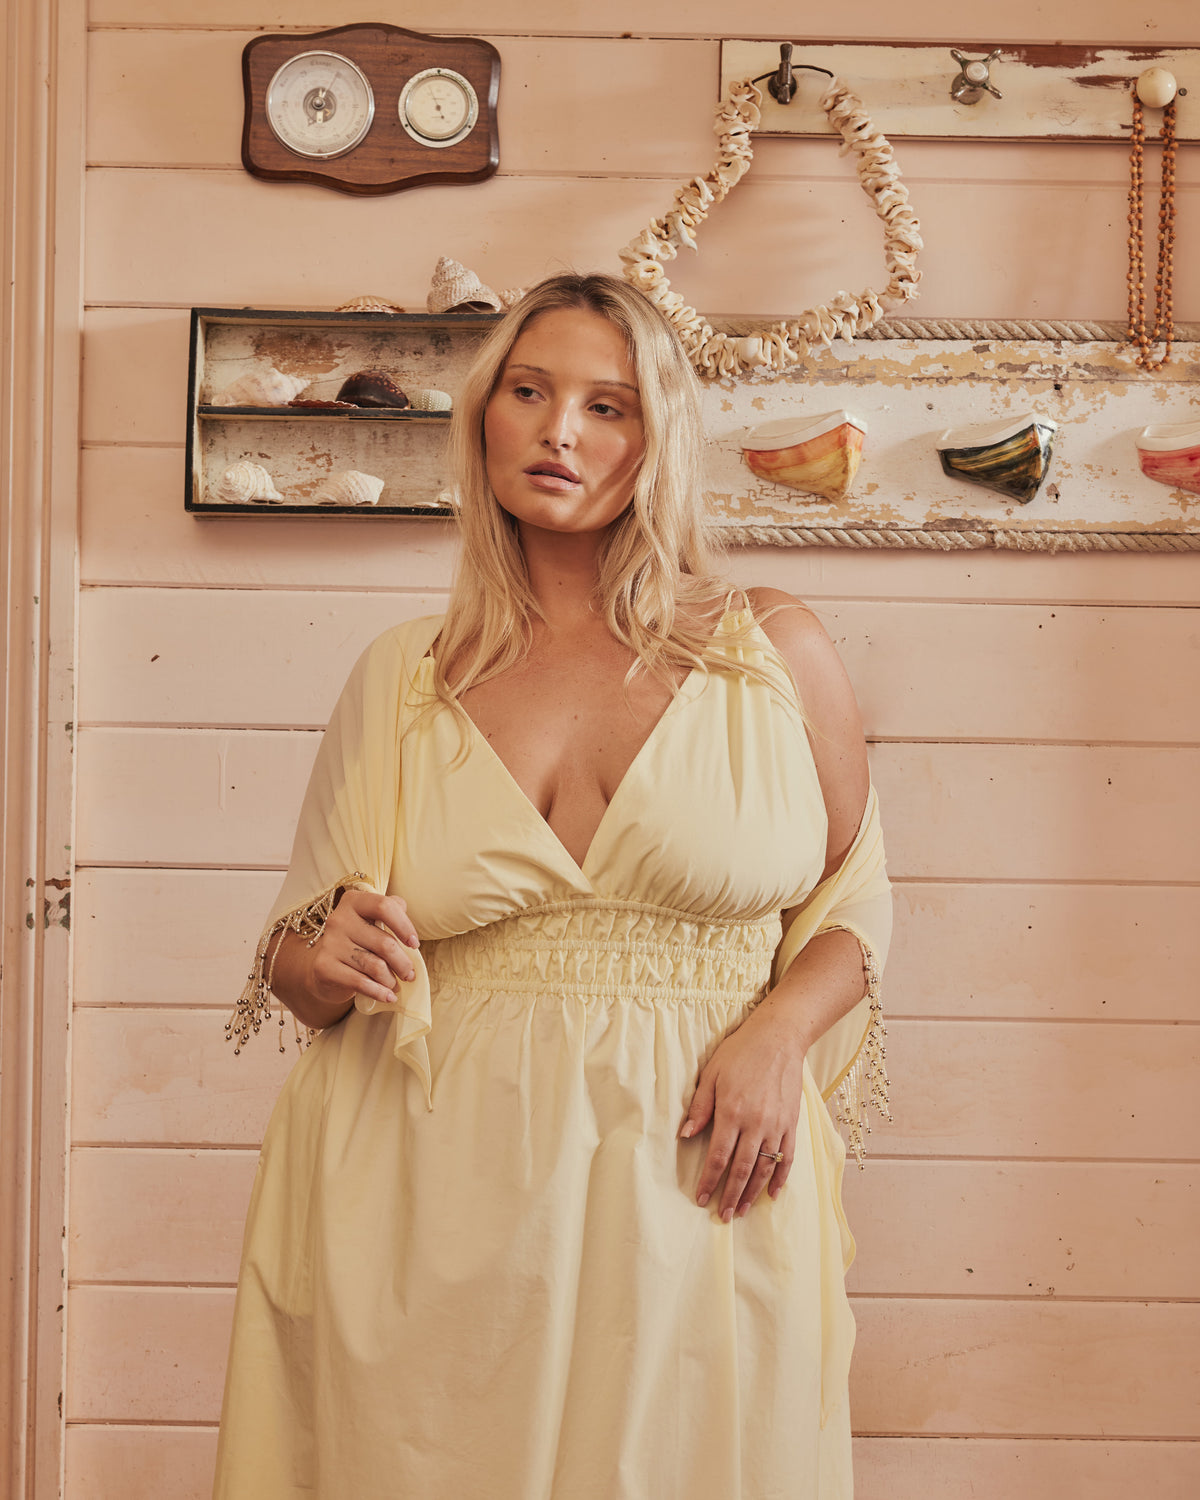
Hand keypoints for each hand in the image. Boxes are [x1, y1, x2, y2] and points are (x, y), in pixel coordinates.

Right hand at [304, 889, 419, 1010]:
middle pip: (385, 943)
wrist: (326, 968)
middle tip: (409, 974)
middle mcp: (338, 919)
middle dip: (403, 963)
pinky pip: (360, 982)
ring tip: (394, 984)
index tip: (414, 944)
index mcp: (353, 902)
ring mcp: (329, 943)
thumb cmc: (359, 942)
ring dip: (391, 980)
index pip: (384, 906)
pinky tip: (388, 996)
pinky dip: (379, 992)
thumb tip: (409, 932)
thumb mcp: (373, 922)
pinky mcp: (323, 966)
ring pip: (375, 966)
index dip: (404, 926)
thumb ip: (392, 914)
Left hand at [679, 1000, 806, 1221]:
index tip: (701, 1199)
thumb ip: (700, 1107)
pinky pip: (787, 1157)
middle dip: (730, 1195)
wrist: (779, 1038)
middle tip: (722, 1215)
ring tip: (742, 1210)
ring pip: (765, 1168)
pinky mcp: (792, 1123)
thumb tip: (685, 1135)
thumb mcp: (711, 1074)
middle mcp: (756, 1124)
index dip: (709, 1181)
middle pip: (742, 1169)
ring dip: (752, 1193)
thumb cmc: (740, 1052)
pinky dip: (780, 1178)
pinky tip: (773, 1193)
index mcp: (731, 1112)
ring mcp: (777, 1125)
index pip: (718, 1157)